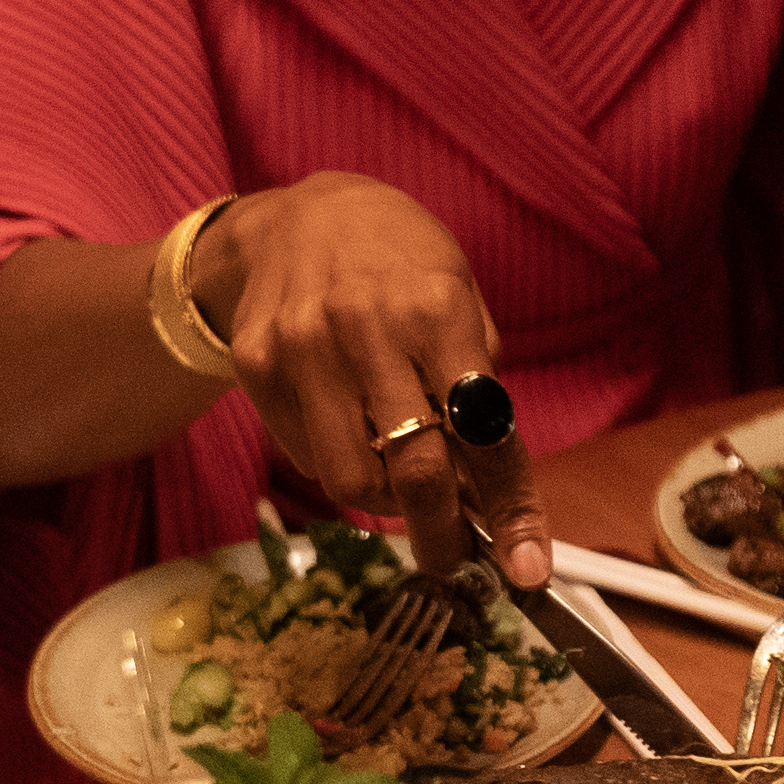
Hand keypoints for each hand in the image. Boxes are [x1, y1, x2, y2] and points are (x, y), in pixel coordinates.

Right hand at [198, 172, 549, 587]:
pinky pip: (307, 456)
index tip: (526, 567)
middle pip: (414, 471)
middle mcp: (366, 328)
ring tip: (400, 482)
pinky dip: (341, 464)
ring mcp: (303, 348)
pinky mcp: (258, 366)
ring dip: (386, 503)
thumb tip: (490, 485)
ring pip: (351, 479)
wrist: (295, 216)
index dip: (510, 509)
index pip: (482, 432)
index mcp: (434, 307)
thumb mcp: (459, 294)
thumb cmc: (396, 260)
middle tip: (455, 558)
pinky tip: (352, 433)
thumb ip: (477, 384)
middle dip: (444, 533)